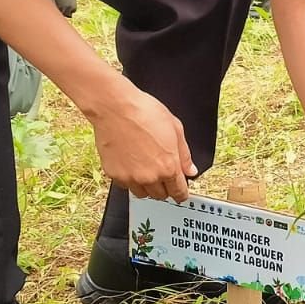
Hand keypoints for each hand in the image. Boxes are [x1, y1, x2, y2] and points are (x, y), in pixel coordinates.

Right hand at [83, 82, 195, 201]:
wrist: (115, 108)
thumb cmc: (144, 112)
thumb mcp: (175, 129)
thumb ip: (184, 154)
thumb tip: (190, 170)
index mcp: (168, 167)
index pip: (179, 192)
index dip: (181, 193)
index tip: (181, 192)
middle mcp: (150, 177)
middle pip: (161, 195)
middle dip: (165, 187)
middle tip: (162, 173)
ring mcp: (130, 177)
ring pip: (142, 193)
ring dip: (147, 186)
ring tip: (146, 169)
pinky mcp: (114, 174)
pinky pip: (125, 185)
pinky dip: (129, 179)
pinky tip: (131, 164)